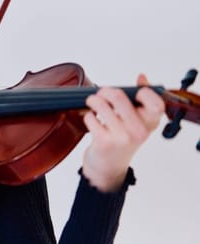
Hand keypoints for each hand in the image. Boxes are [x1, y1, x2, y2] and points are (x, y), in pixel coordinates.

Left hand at [81, 74, 164, 191]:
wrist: (109, 166)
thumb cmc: (122, 139)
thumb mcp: (137, 121)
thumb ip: (140, 99)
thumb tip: (142, 77)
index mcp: (150, 123)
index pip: (156, 103)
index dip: (144, 93)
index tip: (134, 93)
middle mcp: (139, 131)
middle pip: (118, 96)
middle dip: (104, 91)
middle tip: (101, 94)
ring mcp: (122, 137)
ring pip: (100, 104)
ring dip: (92, 101)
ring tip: (93, 103)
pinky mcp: (104, 142)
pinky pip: (90, 118)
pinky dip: (88, 116)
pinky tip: (92, 120)